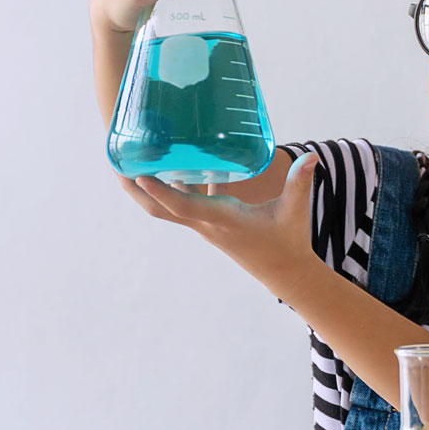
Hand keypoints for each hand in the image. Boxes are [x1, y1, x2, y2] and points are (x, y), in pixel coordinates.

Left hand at [117, 153, 321, 287]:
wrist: (285, 272)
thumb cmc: (289, 241)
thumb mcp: (296, 210)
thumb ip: (300, 183)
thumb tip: (313, 157)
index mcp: (223, 219)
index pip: (183, 206)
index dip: (161, 191)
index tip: (139, 174)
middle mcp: (207, 224)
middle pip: (160, 210)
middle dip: (136, 190)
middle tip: (115, 166)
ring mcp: (205, 225)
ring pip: (166, 209)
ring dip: (146, 190)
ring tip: (128, 164)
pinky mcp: (210, 224)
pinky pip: (181, 206)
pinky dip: (169, 189)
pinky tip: (169, 167)